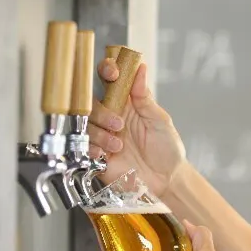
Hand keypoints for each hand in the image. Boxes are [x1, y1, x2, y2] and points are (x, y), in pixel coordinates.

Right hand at [88, 61, 186, 195]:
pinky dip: (93, 148)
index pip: (110, 80)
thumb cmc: (166, 149)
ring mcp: (104, 135)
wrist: (166, 180)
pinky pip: (84, 146)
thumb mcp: (160, 121)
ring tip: (119, 146)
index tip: (112, 73)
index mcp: (127, 103)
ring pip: (87, 124)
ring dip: (101, 133)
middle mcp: (112, 116)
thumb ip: (145, 97)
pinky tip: (106, 154)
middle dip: (102, 112)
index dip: (107, 71)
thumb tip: (140, 69)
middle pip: (92, 103)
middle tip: (119, 124)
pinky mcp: (98, 155)